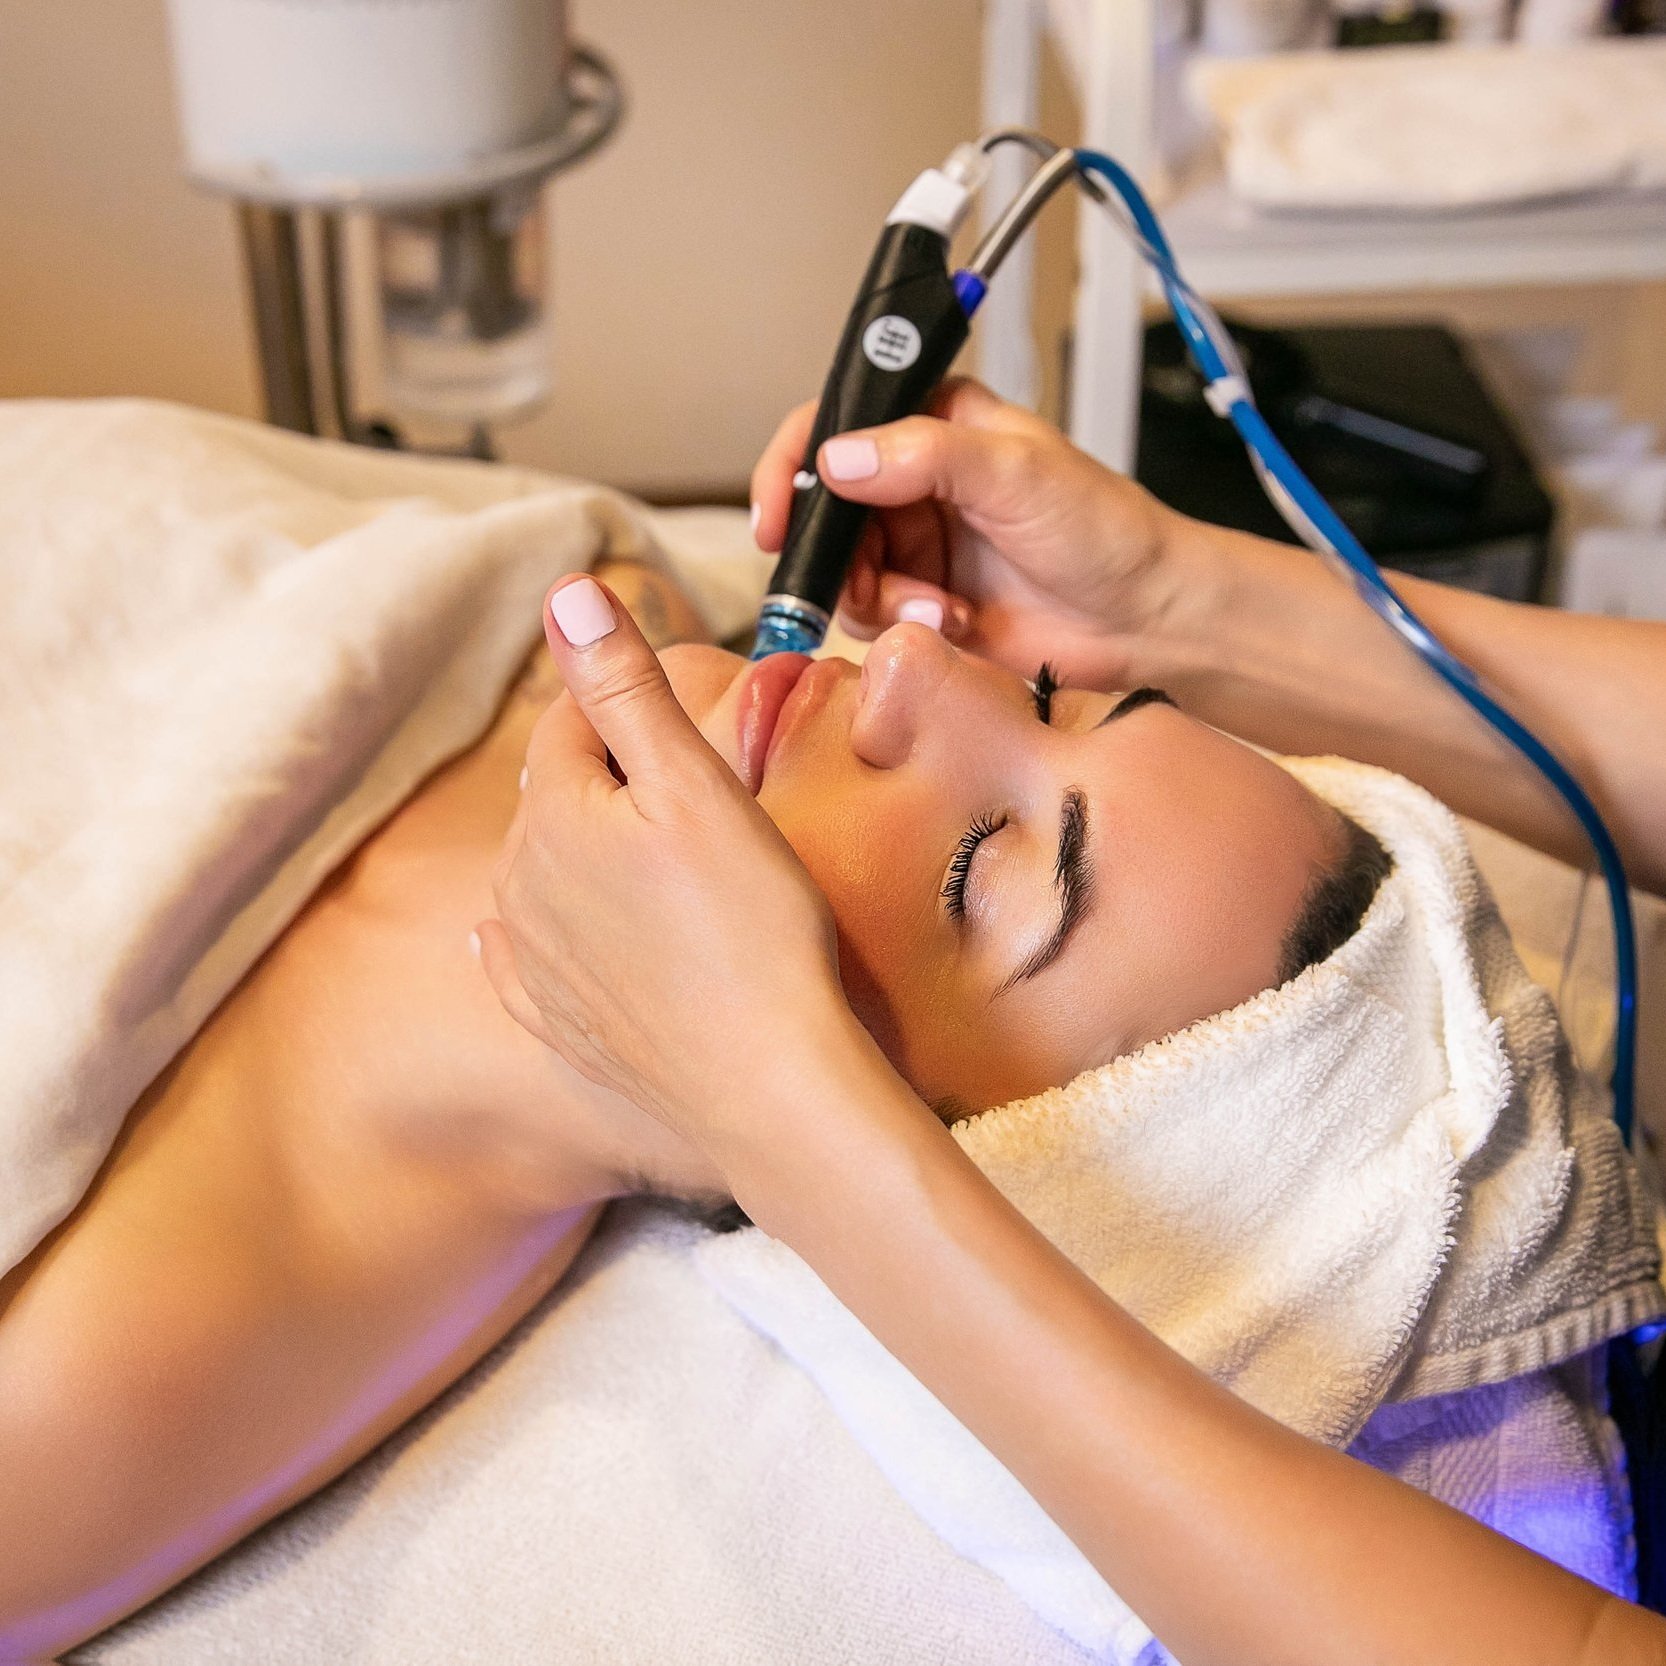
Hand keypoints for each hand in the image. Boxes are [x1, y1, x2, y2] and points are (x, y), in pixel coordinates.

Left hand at [474, 576, 855, 1156]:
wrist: (767, 1087)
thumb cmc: (752, 929)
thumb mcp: (697, 785)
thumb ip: (627, 686)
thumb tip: (567, 593)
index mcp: (554, 816)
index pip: (572, 724)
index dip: (625, 706)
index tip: (676, 714)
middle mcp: (520, 886)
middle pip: (556, 797)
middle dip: (607, 778)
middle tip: (685, 791)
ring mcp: (533, 963)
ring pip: (543, 873)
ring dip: (584, 852)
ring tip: (652, 861)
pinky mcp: (557, 1024)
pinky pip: (528, 960)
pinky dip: (542, 936)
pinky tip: (537, 938)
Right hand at [751, 377, 1185, 689]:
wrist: (1146, 620)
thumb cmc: (1106, 532)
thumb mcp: (1017, 473)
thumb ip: (925, 455)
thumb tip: (840, 459)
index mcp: (937, 423)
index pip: (837, 423)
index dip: (794, 464)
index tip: (777, 513)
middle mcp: (918, 480)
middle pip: (827, 508)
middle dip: (835, 552)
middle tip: (862, 580)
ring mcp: (919, 543)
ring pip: (843, 569)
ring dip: (876, 594)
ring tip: (933, 605)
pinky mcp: (924, 600)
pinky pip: (873, 615)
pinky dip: (899, 623)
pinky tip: (950, 621)